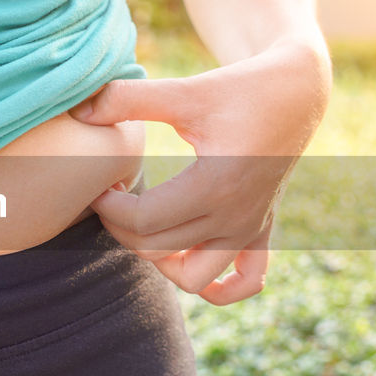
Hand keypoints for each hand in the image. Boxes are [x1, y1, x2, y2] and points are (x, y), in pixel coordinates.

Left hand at [68, 35, 330, 304]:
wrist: (295, 92)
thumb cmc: (239, 88)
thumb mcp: (185, 91)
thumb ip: (129, 99)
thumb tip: (79, 113)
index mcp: (215, 187)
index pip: (142, 221)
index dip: (109, 206)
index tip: (101, 183)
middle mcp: (235, 218)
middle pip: (156, 250)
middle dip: (121, 226)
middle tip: (112, 195)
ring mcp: (250, 229)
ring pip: (193, 279)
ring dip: (160, 261)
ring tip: (145, 224)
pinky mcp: (260, 230)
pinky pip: (244, 282)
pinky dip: (219, 287)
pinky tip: (190, 261)